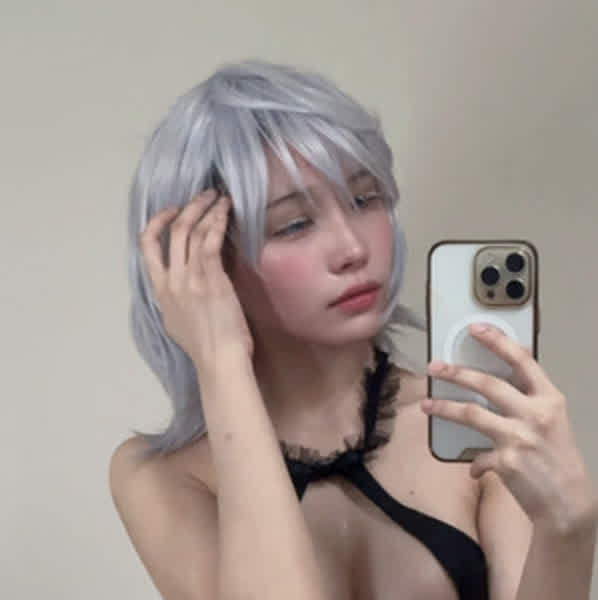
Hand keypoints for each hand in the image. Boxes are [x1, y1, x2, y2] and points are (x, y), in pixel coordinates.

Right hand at [139, 189, 253, 369]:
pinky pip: (211, 241)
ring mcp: (190, 278)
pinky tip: (227, 211)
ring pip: (193, 231)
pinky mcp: (212, 279)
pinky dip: (218, 222)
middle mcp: (171, 279)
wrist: (218, 359)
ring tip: (220, 197)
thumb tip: (182, 286)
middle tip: (205, 194)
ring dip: (207, 209)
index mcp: (160, 290)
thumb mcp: (177, 321)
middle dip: (189, 207)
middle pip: (173, 231)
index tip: (171, 211)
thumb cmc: (203, 346)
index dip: (157, 222)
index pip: (147, 246)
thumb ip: (175, 299)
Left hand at [422, 323, 597, 534]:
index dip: (497, 341)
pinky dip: (474, 462)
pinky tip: (473, 467)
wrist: (569, 502)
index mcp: (549, 399)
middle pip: (488, 384)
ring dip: (445, 408)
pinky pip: (478, 456)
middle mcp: (536, 415)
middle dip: (456, 373)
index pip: (522, 361)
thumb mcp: (553, 417)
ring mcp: (520, 438)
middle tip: (434, 367)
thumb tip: (510, 363)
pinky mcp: (507, 461)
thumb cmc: (559, 457)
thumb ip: (531, 393)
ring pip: (472, 414)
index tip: (475, 328)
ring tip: (427, 405)